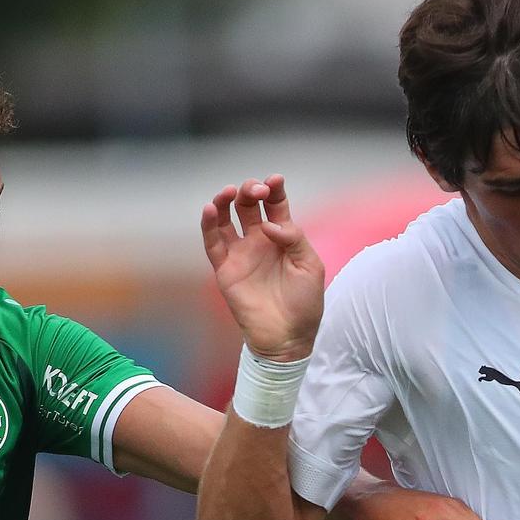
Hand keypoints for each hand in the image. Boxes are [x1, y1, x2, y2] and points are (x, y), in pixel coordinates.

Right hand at [199, 176, 325, 359]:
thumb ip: (294, 239)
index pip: (275, 204)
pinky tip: (210, 208)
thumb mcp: (311, 267)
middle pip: (248, 204)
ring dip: (225, 200)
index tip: (275, 180)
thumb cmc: (305, 304)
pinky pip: (212, 242)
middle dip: (250, 191)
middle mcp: (259, 241)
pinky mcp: (225, 269)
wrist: (288, 338)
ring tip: (230, 192)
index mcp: (282, 237)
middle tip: (257, 191)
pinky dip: (208, 224)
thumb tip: (269, 223)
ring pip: (226, 217)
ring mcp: (240, 253)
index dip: (274, 189)